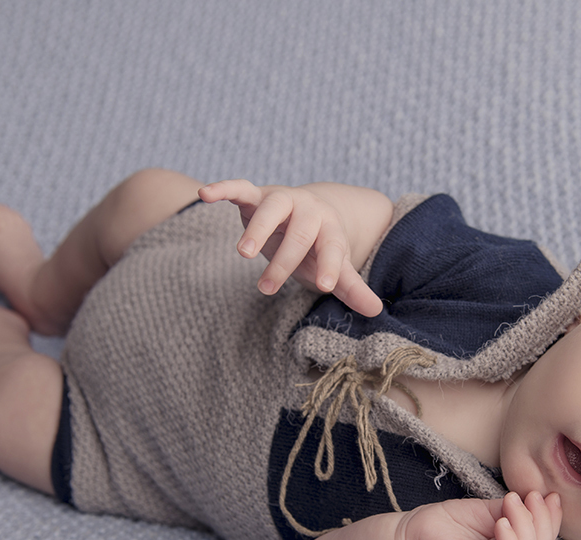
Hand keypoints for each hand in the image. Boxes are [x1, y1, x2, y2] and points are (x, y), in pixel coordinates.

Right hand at [198, 179, 383, 316]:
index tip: (325, 285)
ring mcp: (282, 200)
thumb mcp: (336, 267)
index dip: (329, 265)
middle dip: (283, 262)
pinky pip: (240, 188)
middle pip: (299, 234)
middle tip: (267, 289)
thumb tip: (376, 311)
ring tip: (244, 254)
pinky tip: (204, 194)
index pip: (332, 247)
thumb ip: (352, 288)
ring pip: (270, 209)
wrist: (308, 213)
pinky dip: (222, 188)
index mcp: (330, 229)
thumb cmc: (319, 247)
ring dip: (257, 229)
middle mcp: (308, 210)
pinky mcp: (256, 196)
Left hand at [399, 491, 561, 539]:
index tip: (550, 495)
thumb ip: (510, 510)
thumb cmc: (445, 525)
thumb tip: (537, 498)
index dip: (552, 522)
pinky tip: (501, 522)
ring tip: (512, 503)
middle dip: (543, 524)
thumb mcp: (485, 511)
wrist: (408, 538)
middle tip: (532, 497)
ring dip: (527, 528)